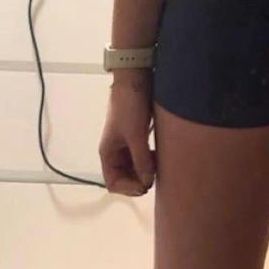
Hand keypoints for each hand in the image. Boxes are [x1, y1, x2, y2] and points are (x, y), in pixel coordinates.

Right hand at [100, 74, 155, 195]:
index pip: (113, 183)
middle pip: (125, 177)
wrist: (135, 79)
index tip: (145, 186)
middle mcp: (115, 151)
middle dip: (138, 181)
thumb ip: (141, 160)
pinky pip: (143, 156)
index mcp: (107, 153)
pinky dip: (150, 160)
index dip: (128, 189)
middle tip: (155, 179)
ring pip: (135, 168)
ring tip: (159, 168)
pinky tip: (160, 157)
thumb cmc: (129, 107)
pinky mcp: (137, 136)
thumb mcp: (136, 136)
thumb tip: (148, 182)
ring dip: (146, 171)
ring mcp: (127, 144)